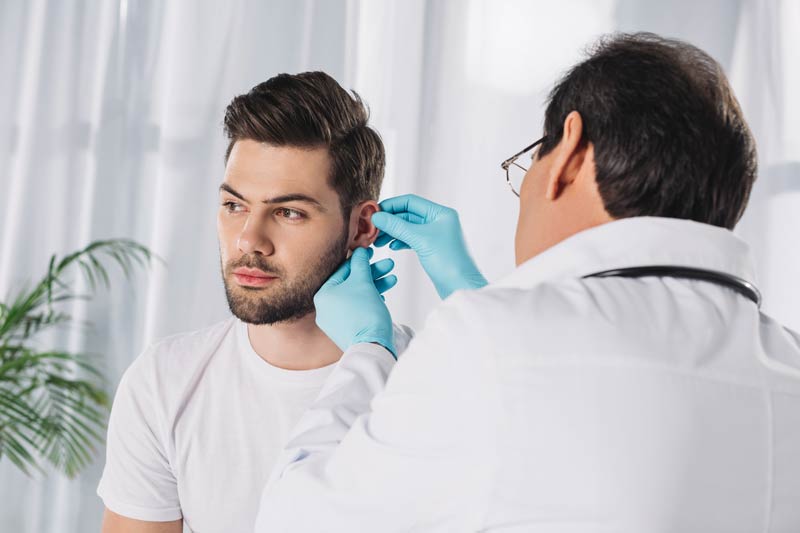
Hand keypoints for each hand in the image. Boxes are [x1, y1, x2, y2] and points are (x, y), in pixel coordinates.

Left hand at [314, 247, 396, 356]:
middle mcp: (325, 308)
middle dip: (372, 273)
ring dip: (375, 285)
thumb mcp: (363, 282)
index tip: (371, 252)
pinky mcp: (347, 328)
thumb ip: (360, 264)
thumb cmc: (364, 314)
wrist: (371, 345)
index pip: (342, 270)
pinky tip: (383, 295)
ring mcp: (335, 320)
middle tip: (388, 264)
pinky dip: (371, 300)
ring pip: (357, 295)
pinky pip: (358, 308)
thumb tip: (359, 252)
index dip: (359, 259)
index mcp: (323, 295)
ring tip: (392, 278)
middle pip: (351, 283)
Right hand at [371, 194, 487, 298]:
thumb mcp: (420, 240)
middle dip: (389, 221)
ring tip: (377, 241)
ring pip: (408, 228)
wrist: (461, 287)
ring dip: (392, 232)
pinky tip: (391, 247)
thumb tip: (376, 216)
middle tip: (372, 229)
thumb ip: (397, 226)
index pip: (410, 201)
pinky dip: (400, 241)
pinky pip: (412, 239)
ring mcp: (435, 235)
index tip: (374, 213)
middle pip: (407, 214)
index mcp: (440, 213)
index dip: (391, 205)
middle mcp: (439, 221)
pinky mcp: (431, 248)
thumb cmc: (448, 262)